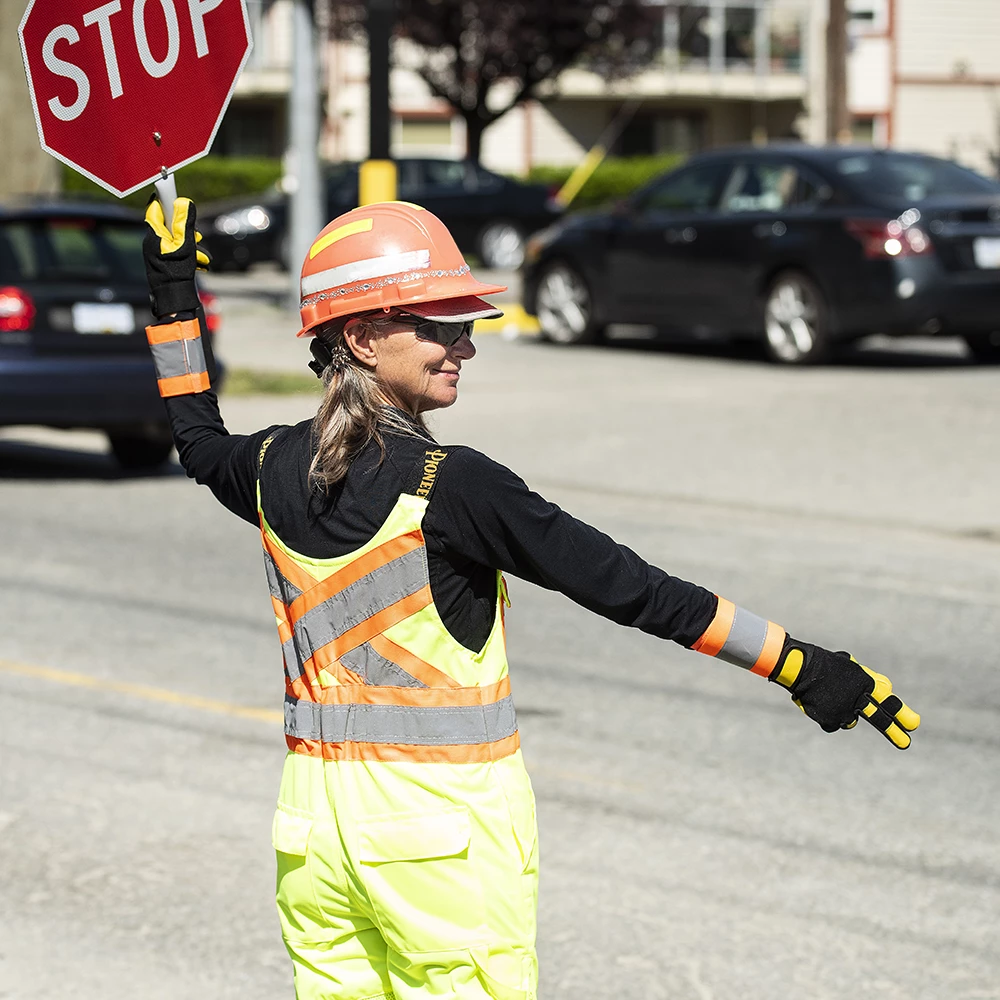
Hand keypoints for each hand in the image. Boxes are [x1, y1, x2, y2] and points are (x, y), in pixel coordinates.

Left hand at [143, 197, 210, 318]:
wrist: (174, 297)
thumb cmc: (177, 272)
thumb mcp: (185, 245)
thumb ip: (185, 223)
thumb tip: (184, 202)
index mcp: (154, 234)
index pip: (156, 209)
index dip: (165, 201)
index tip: (173, 195)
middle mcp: (153, 242)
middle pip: (170, 224)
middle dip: (186, 229)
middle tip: (197, 236)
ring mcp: (157, 252)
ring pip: (176, 239)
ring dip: (192, 245)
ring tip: (199, 256)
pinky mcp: (163, 261)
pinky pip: (177, 251)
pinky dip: (189, 254)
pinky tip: (197, 264)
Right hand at [770, 637, 919, 748]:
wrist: (800, 668)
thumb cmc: (826, 665)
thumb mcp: (850, 667)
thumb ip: (870, 679)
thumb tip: (888, 689)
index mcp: (865, 683)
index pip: (887, 701)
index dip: (901, 714)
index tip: (914, 725)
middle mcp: (857, 699)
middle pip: (879, 719)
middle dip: (893, 731)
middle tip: (906, 743)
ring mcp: (844, 711)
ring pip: (850, 721)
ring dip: (843, 713)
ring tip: (829, 697)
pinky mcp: (830, 720)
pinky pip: (833, 723)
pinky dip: (828, 716)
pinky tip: (820, 703)